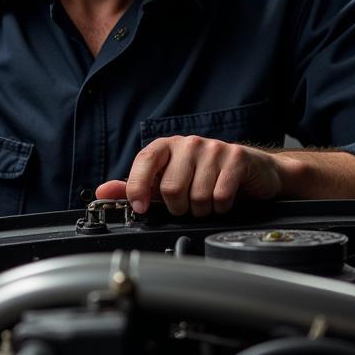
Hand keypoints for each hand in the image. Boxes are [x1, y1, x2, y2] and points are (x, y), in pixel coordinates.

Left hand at [95, 136, 282, 216]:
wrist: (252, 171)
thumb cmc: (205, 177)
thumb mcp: (166, 182)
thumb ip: (135, 187)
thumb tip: (102, 192)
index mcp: (167, 146)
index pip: (145, 161)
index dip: (138, 187)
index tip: (140, 208)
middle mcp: (189, 143)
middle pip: (171, 189)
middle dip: (179, 208)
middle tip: (187, 205)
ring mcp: (213, 148)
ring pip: (197, 197)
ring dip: (202, 210)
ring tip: (207, 202)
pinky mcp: (235, 158)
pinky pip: (220, 196)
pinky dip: (221, 207)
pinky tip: (224, 200)